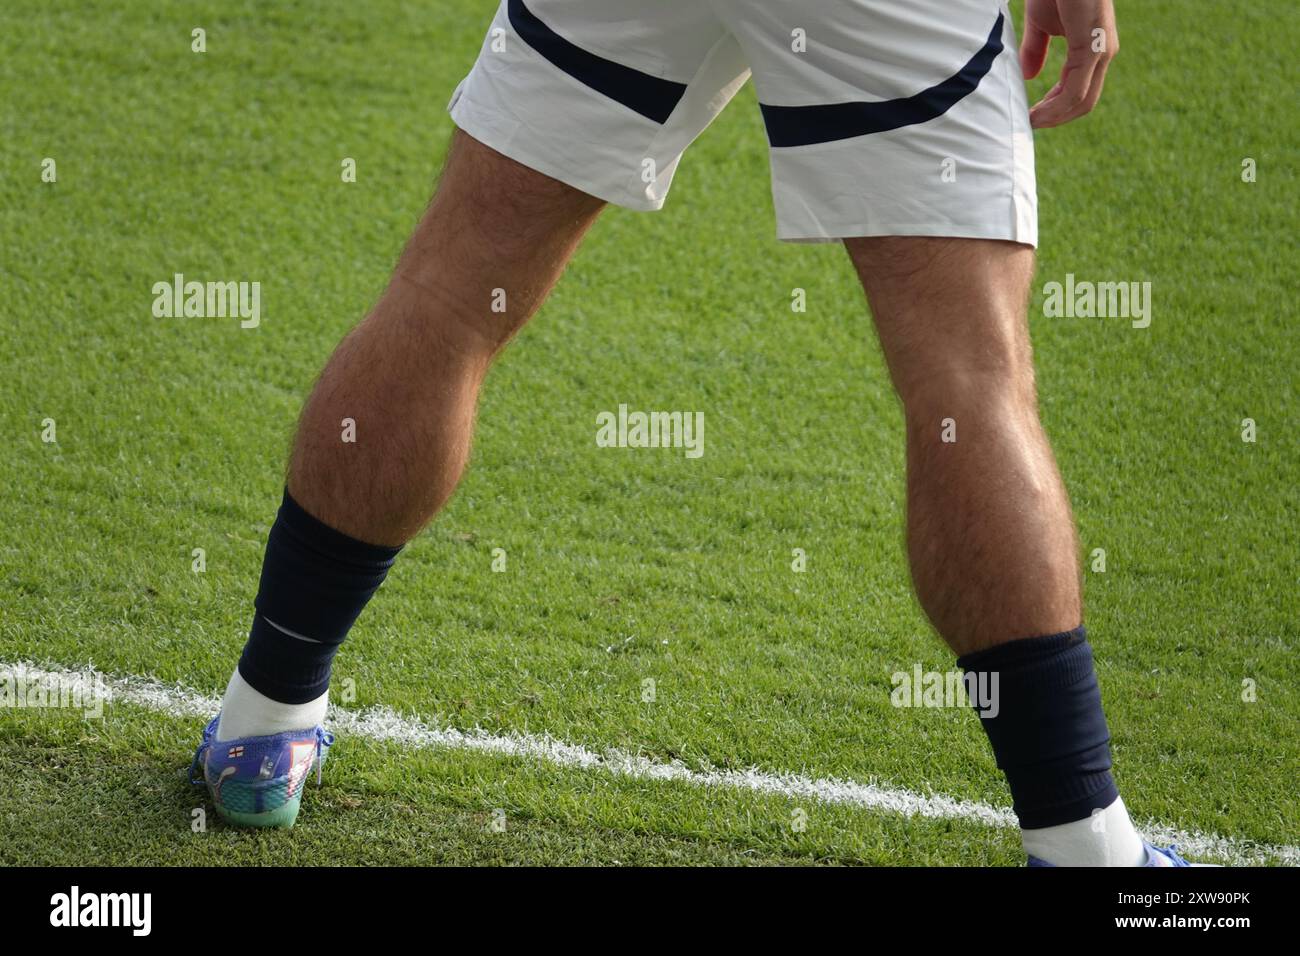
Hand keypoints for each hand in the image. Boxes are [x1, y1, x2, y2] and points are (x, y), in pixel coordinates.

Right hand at [1020, 0, 1118, 127]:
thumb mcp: (1041, 23)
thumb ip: (1036, 50)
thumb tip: (1028, 76)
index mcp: (1093, 49)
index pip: (1079, 91)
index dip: (1055, 109)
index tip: (1030, 117)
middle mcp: (1104, 53)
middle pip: (1084, 103)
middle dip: (1055, 119)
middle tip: (1027, 126)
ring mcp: (1100, 51)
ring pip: (1081, 101)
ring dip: (1053, 118)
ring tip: (1029, 124)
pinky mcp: (1091, 47)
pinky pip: (1075, 90)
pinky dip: (1055, 108)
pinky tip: (1036, 114)